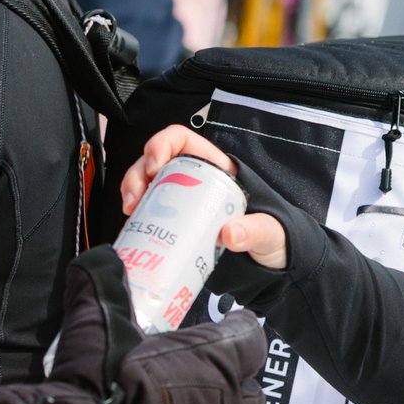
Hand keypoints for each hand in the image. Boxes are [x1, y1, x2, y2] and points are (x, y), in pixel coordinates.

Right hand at [0, 251, 267, 403]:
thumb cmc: (101, 384)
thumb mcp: (97, 324)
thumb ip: (103, 288)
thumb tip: (100, 259)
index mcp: (213, 360)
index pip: (250, 339)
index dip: (240, 329)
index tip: (230, 323)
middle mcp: (225, 403)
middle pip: (253, 393)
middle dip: (237, 384)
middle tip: (210, 376)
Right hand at [125, 124, 288, 269]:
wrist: (271, 263)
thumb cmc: (273, 237)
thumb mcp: (270, 232)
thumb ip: (256, 231)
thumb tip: (230, 234)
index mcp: (216, 168)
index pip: (181, 140)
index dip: (161, 144)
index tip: (154, 167)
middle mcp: (194, 179)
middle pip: (155, 162)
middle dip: (136, 174)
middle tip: (134, 199)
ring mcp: (181, 200)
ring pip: (147, 184)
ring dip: (132, 192)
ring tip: (130, 211)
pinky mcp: (174, 222)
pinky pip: (148, 211)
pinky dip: (136, 215)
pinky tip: (133, 226)